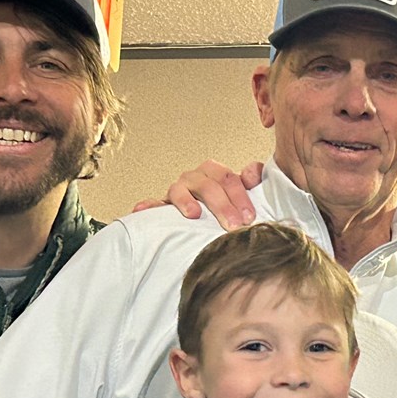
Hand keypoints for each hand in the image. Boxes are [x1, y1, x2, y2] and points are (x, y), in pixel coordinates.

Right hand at [131, 160, 264, 224]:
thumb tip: (254, 171)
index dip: (240, 196)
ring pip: (179, 191)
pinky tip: (141, 210)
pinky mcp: (161, 205)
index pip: (228, 178)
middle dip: (221, 205)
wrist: (203, 216)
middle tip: (233, 225)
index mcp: (214, 172)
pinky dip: (148, 206)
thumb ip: (250, 180)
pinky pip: (153, 204)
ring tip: (194, 214)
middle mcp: (194, 178)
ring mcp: (177, 190)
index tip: (249, 216)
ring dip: (186, 202)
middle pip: (207, 185)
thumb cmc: (224, 204)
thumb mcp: (240, 193)